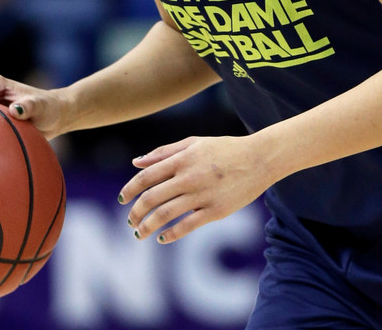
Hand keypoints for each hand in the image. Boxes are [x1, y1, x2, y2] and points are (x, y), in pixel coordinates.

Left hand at [118, 135, 271, 243]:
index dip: (130, 190)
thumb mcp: (194, 143)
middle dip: (135, 213)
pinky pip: (187, 226)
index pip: (146, 177)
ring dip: (147, 227)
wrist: (259, 159)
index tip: (122, 200)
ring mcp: (202, 196)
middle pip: (151, 198)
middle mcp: (189, 177)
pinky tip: (162, 238)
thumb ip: (163, 152)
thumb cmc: (224, 149)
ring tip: (140, 233)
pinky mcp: (215, 211)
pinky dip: (171, 234)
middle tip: (130, 221)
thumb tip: (136, 163)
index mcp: (182, 159)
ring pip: (165, 215)